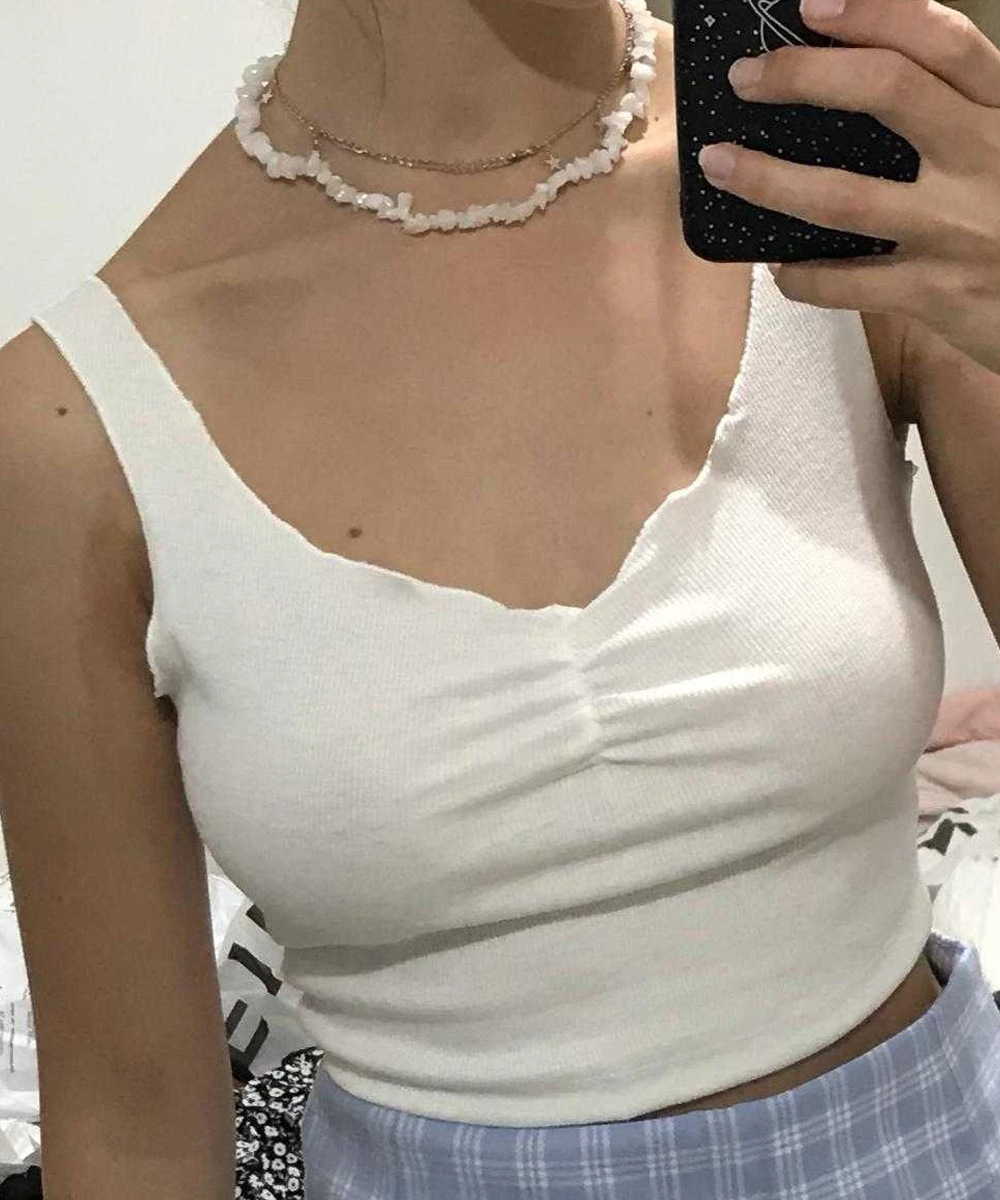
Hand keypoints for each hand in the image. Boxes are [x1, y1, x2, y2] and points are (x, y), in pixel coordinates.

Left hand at [697, 0, 999, 375]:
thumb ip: (960, 122)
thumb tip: (857, 92)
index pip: (943, 43)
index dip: (875, 15)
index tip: (812, 7)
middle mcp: (988, 159)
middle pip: (890, 91)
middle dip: (804, 76)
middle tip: (745, 78)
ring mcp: (958, 228)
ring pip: (845, 195)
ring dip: (768, 177)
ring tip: (720, 163)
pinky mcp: (936, 291)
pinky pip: (845, 282)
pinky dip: (800, 275)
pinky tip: (779, 266)